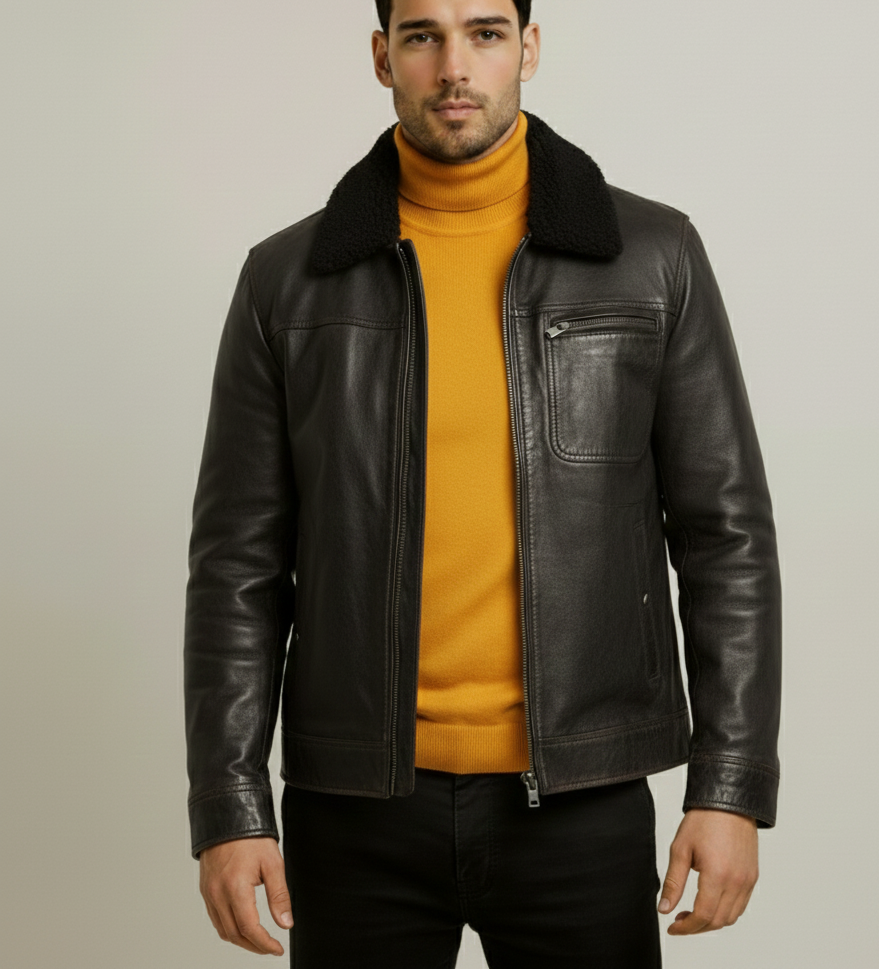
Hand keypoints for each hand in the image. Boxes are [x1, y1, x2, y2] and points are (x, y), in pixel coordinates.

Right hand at [199, 836, 292, 955]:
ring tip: (259, 940)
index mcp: (235, 888)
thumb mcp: (273, 863)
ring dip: (241, 940)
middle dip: (254, 946)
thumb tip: (285, 923)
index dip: (264, 944)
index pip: (249, 928)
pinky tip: (242, 925)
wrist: (228, 817)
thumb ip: (279, 896)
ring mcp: (209, 893)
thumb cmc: (251, 837)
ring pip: (223, 929)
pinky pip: (215, 918)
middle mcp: (218, 894)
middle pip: (234, 934)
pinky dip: (229, 928)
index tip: (277, 949)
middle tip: (271, 947)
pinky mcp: (206, 889)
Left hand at [657, 807, 758, 934]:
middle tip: (679, 922)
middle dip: (696, 927)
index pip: (702, 915)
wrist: (728, 802)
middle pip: (717, 921)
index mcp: (717, 875)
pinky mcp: (752, 877)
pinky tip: (710, 903)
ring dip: (711, 922)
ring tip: (692, 913)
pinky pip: (740, 905)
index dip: (686, 927)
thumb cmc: (704, 820)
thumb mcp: (680, 849)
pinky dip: (725, 912)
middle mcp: (736, 882)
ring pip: (731, 917)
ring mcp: (747, 881)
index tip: (673, 927)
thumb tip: (664, 908)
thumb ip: (673, 882)